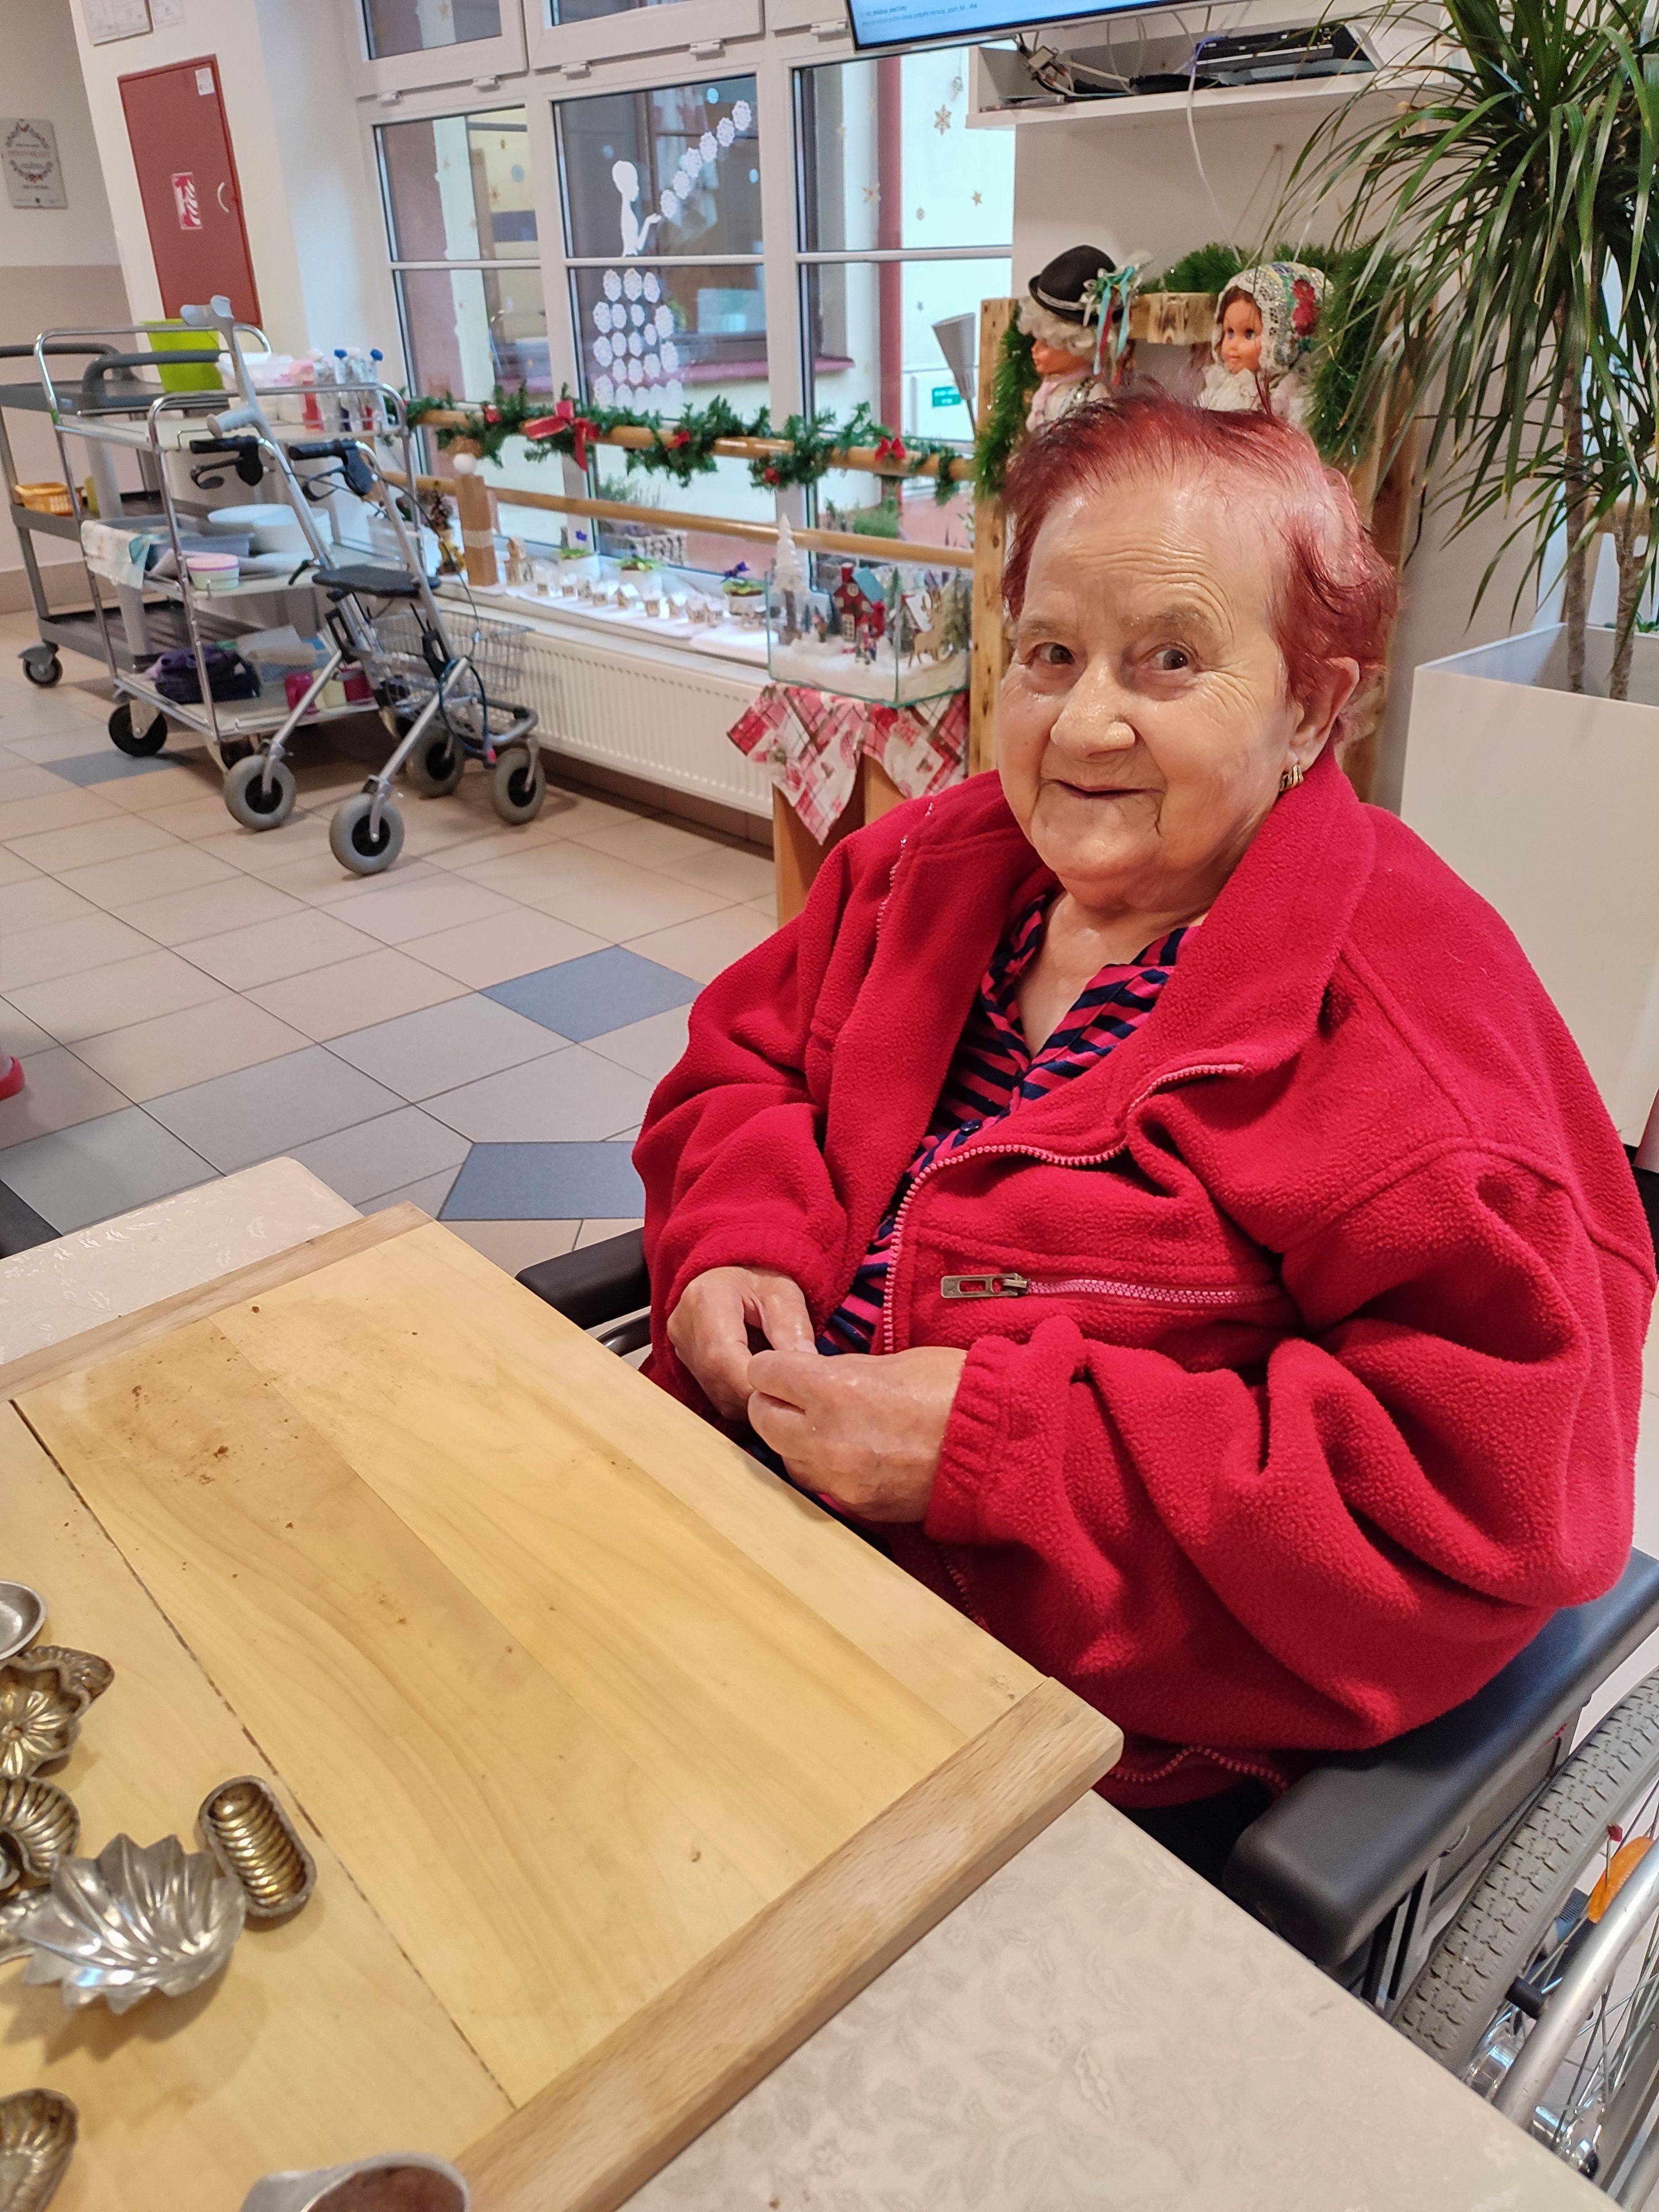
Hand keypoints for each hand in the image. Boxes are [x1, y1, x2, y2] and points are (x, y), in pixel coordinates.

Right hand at [667, 1265, 815, 1418]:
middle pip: (717, 1378)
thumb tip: (806, 1365)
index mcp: (705, 1297)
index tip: (785, 1389)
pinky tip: (761, 1382)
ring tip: (778, 1382)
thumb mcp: (784, 1292)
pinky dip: (743, 1395)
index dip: (753, 1380)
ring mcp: (682, 1346)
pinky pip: (716, 1394)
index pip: (721, 1354)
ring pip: (716, 1392)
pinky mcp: (687, 1362)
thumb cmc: (761, 1277)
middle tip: (789, 1391)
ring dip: (751, 1397)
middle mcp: (684, 1324)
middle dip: (757, 1391)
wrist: (737, 1272)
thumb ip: (793, 1326)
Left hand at [746, 1345, 968, 1521]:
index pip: (764, 1374)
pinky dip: (826, 1470)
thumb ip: (841, 1370)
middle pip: (762, 1419)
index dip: (775, 1367)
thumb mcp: (893, 1362)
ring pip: (785, 1459)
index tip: (787, 1367)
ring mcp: (839, 1479)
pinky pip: (820, 1486)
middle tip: (798, 1396)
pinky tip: (852, 1455)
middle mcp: (825, 1438)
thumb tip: (812, 1376)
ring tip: (828, 1428)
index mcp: (834, 1390)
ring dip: (796, 1442)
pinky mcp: (857, 1507)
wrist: (999, 1446)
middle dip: (775, 1404)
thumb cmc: (956, 1391)